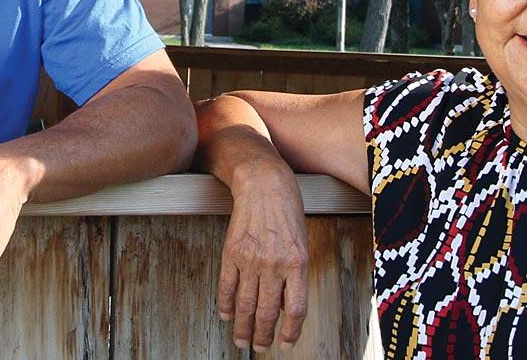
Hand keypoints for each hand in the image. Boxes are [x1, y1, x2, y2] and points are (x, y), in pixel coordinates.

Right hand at [217, 167, 308, 352]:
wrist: (264, 183)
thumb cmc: (287, 210)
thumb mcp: (301, 243)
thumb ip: (294, 274)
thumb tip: (286, 304)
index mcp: (297, 263)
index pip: (295, 309)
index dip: (291, 332)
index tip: (285, 343)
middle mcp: (274, 264)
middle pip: (268, 312)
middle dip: (263, 335)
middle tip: (261, 347)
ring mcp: (251, 260)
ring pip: (245, 304)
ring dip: (243, 327)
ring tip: (242, 340)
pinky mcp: (232, 253)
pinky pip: (227, 286)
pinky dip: (225, 304)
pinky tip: (226, 315)